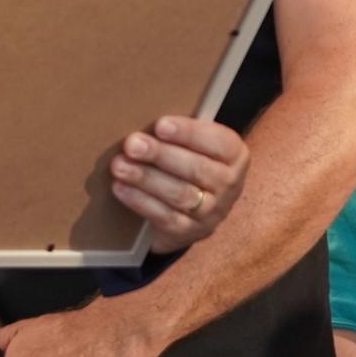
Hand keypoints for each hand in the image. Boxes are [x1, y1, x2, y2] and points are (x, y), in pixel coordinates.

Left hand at [109, 115, 248, 252]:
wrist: (193, 213)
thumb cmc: (189, 165)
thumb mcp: (197, 147)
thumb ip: (181, 135)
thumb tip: (146, 125)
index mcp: (235, 156)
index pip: (217, 141)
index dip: (188, 133)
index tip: (160, 125)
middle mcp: (230, 184)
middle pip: (196, 168)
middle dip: (161, 155)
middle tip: (132, 144)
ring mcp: (212, 212)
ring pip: (180, 194)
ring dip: (147, 178)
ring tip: (120, 166)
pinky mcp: (189, 232)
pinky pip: (165, 217)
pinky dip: (140, 202)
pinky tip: (121, 188)